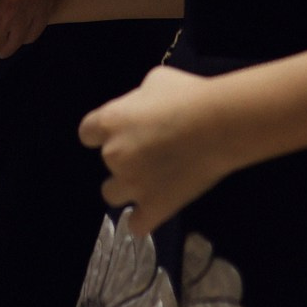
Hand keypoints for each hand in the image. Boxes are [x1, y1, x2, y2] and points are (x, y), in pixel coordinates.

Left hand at [78, 64, 240, 235]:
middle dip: (125, 157)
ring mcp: (133, 184)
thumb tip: (142, 107)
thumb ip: (138, 98)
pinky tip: (155, 208)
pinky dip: (143, 219)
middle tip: (152, 151)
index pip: (88, 133)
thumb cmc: (188, 96)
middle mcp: (115, 154)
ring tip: (152, 180)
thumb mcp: (156, 80)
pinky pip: (136, 225)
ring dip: (128, 188)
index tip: (121, 133)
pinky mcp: (154, 208)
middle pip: (108, 162)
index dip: (102, 134)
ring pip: (112, 194)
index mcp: (111, 122)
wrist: (218, 126)